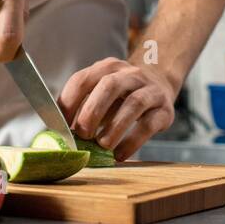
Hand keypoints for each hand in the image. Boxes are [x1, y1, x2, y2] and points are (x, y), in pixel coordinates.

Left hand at [58, 58, 176, 160]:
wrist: (159, 84)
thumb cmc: (121, 95)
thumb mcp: (101, 93)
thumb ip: (83, 109)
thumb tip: (59, 136)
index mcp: (106, 68)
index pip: (82, 80)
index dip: (69, 103)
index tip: (61, 126)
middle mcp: (129, 74)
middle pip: (109, 85)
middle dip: (93, 111)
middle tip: (83, 134)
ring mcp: (149, 89)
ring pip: (134, 103)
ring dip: (115, 127)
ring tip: (103, 146)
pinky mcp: (165, 109)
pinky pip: (149, 124)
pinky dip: (133, 141)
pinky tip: (120, 155)